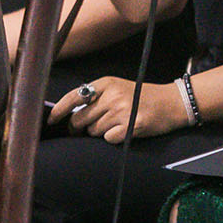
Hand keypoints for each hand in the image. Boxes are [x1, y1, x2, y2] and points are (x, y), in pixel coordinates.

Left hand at [50, 76, 186, 142]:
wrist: (173, 102)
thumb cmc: (142, 96)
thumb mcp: (118, 87)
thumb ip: (96, 96)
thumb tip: (72, 114)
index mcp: (106, 83)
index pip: (74, 97)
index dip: (59, 110)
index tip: (50, 120)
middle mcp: (112, 95)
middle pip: (81, 118)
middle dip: (79, 127)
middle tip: (84, 129)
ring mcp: (122, 111)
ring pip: (94, 130)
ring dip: (99, 132)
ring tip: (114, 125)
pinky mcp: (132, 126)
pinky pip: (109, 139)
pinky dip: (113, 138)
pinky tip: (123, 131)